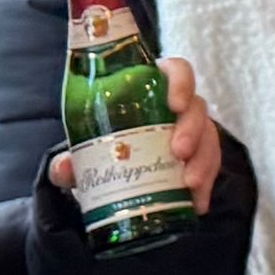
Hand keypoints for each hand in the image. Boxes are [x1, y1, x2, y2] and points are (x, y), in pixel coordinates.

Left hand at [52, 55, 227, 217]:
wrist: (114, 168)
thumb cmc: (105, 143)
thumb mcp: (85, 149)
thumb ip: (71, 159)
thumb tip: (63, 169)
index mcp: (152, 90)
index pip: (176, 71)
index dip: (181, 83)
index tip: (175, 104)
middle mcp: (178, 107)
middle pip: (197, 107)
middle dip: (192, 130)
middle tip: (179, 152)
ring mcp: (193, 131)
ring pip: (209, 138)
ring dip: (204, 161)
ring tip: (190, 184)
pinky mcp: (200, 157)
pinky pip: (211, 166)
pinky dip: (207, 185)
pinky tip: (197, 203)